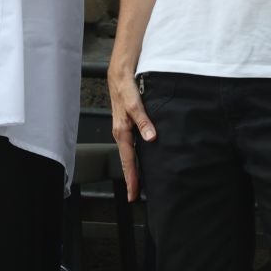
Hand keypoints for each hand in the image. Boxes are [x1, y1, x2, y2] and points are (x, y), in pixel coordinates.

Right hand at [108, 64, 156, 201]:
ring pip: (128, 154)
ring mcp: (123, 129)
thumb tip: (151, 138)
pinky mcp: (127, 124)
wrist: (119, 74)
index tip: (134, 194)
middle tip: (134, 196)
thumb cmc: (125, 87)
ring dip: (133, 168)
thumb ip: (144, 121)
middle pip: (126, 161)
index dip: (132, 178)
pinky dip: (135, 156)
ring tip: (138, 182)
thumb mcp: (135, 103)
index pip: (128, 160)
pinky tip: (141, 158)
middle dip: (131, 178)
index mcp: (122, 131)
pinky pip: (130, 145)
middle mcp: (121, 133)